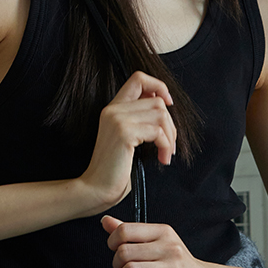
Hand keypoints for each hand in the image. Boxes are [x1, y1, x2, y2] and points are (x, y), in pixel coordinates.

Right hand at [79, 72, 176, 210]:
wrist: (97, 188)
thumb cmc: (114, 169)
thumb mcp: (127, 138)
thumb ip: (139, 120)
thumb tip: (165, 107)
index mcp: (113, 108)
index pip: (138, 78)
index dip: (159, 86)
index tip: (168, 104)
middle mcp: (113, 110)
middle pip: (156, 100)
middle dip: (170, 124)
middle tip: (169, 145)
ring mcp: (117, 119)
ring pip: (160, 114)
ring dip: (170, 136)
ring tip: (166, 153)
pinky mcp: (124, 133)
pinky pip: (158, 132)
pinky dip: (166, 146)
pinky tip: (162, 159)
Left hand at [101, 216, 215, 267]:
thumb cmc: (180, 263)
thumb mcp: (158, 242)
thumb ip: (132, 232)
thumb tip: (106, 221)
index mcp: (163, 232)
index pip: (126, 230)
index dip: (112, 241)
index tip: (114, 250)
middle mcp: (168, 247)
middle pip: (124, 252)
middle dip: (115, 264)